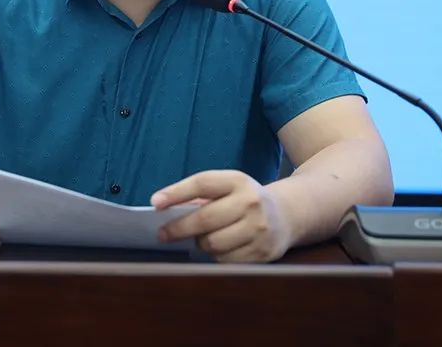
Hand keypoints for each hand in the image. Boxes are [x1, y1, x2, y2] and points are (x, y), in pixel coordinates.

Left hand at [152, 170, 291, 262]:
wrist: (285, 215)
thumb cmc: (244, 200)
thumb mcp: (228, 187)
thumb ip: (200, 196)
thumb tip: (164, 210)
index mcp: (238, 181)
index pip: (202, 184)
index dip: (176, 193)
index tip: (155, 203)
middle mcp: (251, 203)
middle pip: (205, 219)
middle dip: (178, 229)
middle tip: (162, 234)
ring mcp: (259, 229)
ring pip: (213, 244)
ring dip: (201, 244)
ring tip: (203, 239)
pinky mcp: (262, 252)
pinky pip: (226, 261)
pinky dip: (217, 257)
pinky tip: (221, 248)